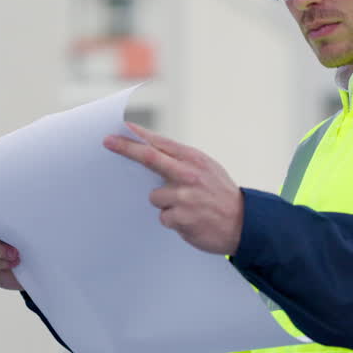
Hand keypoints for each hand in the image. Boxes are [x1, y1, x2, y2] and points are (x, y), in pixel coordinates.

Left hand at [103, 122, 243, 255]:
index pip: (162, 144)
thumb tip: (152, 151)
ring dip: (166, 203)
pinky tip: (190, 220)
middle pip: (150, 158)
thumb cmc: (221, 195)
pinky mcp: (181, 218)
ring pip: (155, 197)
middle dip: (127, 148)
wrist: (244, 223)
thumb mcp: (207, 169)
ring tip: (187, 208)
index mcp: (195, 160)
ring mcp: (185, 197)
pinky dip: (173, 220)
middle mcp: (189, 175)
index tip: (121, 128)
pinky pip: (163, 217)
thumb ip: (183, 161)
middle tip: (108, 142)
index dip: (140, 135)